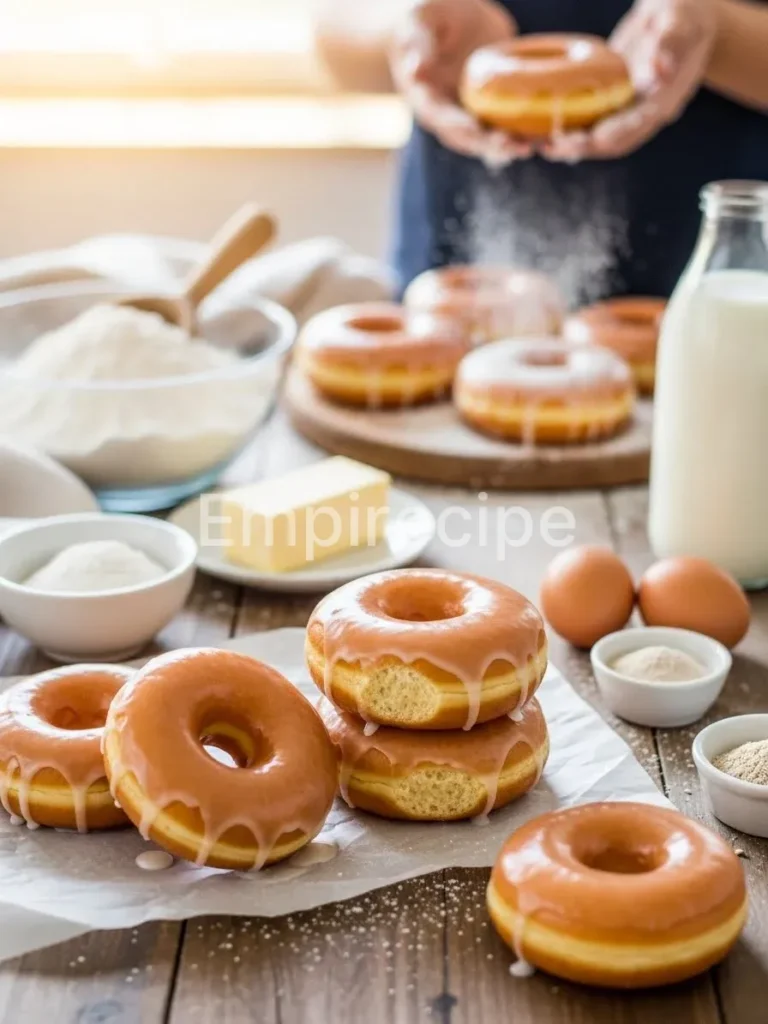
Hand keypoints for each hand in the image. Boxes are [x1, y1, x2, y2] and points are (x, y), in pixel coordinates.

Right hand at [390, 0, 533, 164]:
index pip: (439, 117)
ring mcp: (470, 114)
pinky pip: (506, 126)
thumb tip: (416, 71)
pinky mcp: (492, 108)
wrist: (456, 18)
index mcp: (426, 98)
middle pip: (466, 138)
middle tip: (511, 145)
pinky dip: (522, 133)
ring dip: (507, 146)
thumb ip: (419, 46)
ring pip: (487, 139)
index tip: (473, 129)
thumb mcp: (421, 22)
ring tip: (528, 147)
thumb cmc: (431, 15)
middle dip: (487, 144)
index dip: (455, 125)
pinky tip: (542, 136)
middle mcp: (447, 114)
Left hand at [542, 0, 717, 161]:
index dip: (610, 136)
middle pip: (613, 143)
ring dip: (572, 146)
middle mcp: (647, 113)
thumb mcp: (680, 20)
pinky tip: (546, 129)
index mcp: (665, 100)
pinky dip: (572, 129)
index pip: (635, 127)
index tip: (585, 138)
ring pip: (600, 139)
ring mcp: (631, 110)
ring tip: (542, 145)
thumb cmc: (683, 12)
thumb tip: (658, 71)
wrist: (681, 16)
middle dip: (583, 148)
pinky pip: (592, 123)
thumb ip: (671, 44)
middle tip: (551, 147)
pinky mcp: (615, 104)